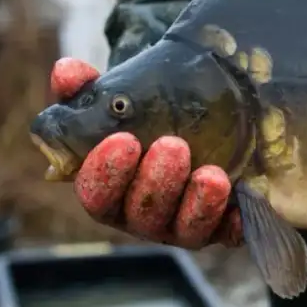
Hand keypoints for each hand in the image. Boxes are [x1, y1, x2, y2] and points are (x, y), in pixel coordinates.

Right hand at [49, 57, 242, 248]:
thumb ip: (89, 89)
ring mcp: (185, 224)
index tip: (124, 139)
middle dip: (154, 184)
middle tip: (172, 145)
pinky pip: (229, 235)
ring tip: (210, 173)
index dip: (106, 173)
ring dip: (195, 204)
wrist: (213, 116)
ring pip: (184, 229)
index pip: (97, 194)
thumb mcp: (125, 97)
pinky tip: (240, 208)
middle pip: (141, 214)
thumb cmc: (156, 113)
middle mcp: (145, 213)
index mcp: (112, 188)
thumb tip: (66, 71)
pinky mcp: (226, 227)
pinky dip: (233, 224)